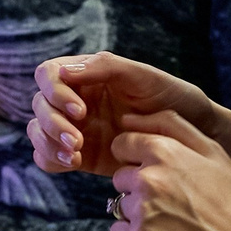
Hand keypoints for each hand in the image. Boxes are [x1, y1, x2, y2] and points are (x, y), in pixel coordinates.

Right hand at [29, 52, 222, 177]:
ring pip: (39, 131)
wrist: (192, 135)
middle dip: (53, 123)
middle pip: (40, 105)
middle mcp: (76, 99)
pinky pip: (48, 156)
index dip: (55, 92)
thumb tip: (64, 72)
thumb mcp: (143, 76)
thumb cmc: (171, 97)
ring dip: (49, 142)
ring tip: (75, 155)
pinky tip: (73, 162)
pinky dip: (51, 159)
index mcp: (87, 75)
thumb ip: (105, 68)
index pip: (48, 74)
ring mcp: (76, 127)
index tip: (81, 110)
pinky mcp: (80, 155)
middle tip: (78, 140)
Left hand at [107, 110, 230, 230]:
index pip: (121, 144)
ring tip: (176, 221)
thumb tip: (128, 118)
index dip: (135, 157)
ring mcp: (142, 212)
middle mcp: (147, 179)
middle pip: (121, 177)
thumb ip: (171, 126)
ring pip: (121, 205)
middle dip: (140, 186)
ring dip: (140, 212)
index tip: (156, 171)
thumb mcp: (213, 151)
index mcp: (164, 152)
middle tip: (175, 201)